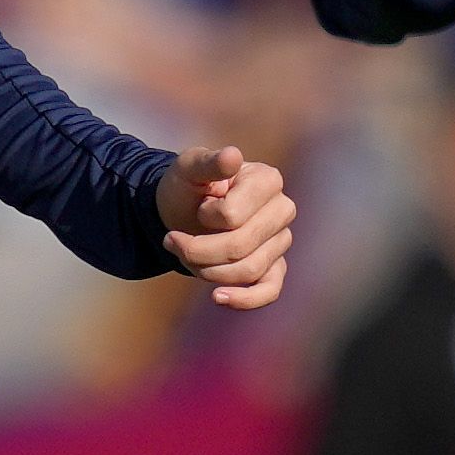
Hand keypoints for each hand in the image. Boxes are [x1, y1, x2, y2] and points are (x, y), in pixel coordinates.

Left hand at [159, 143, 296, 309]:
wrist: (182, 210)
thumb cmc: (188, 185)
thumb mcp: (188, 168)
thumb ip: (208, 162)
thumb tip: (233, 156)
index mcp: (268, 180)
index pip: (233, 216)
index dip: (206, 217)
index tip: (200, 205)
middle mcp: (282, 210)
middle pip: (240, 247)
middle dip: (198, 251)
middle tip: (172, 240)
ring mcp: (280, 240)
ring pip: (247, 270)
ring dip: (206, 270)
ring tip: (185, 255)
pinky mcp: (274, 267)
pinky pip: (269, 291)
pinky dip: (244, 299)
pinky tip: (217, 296)